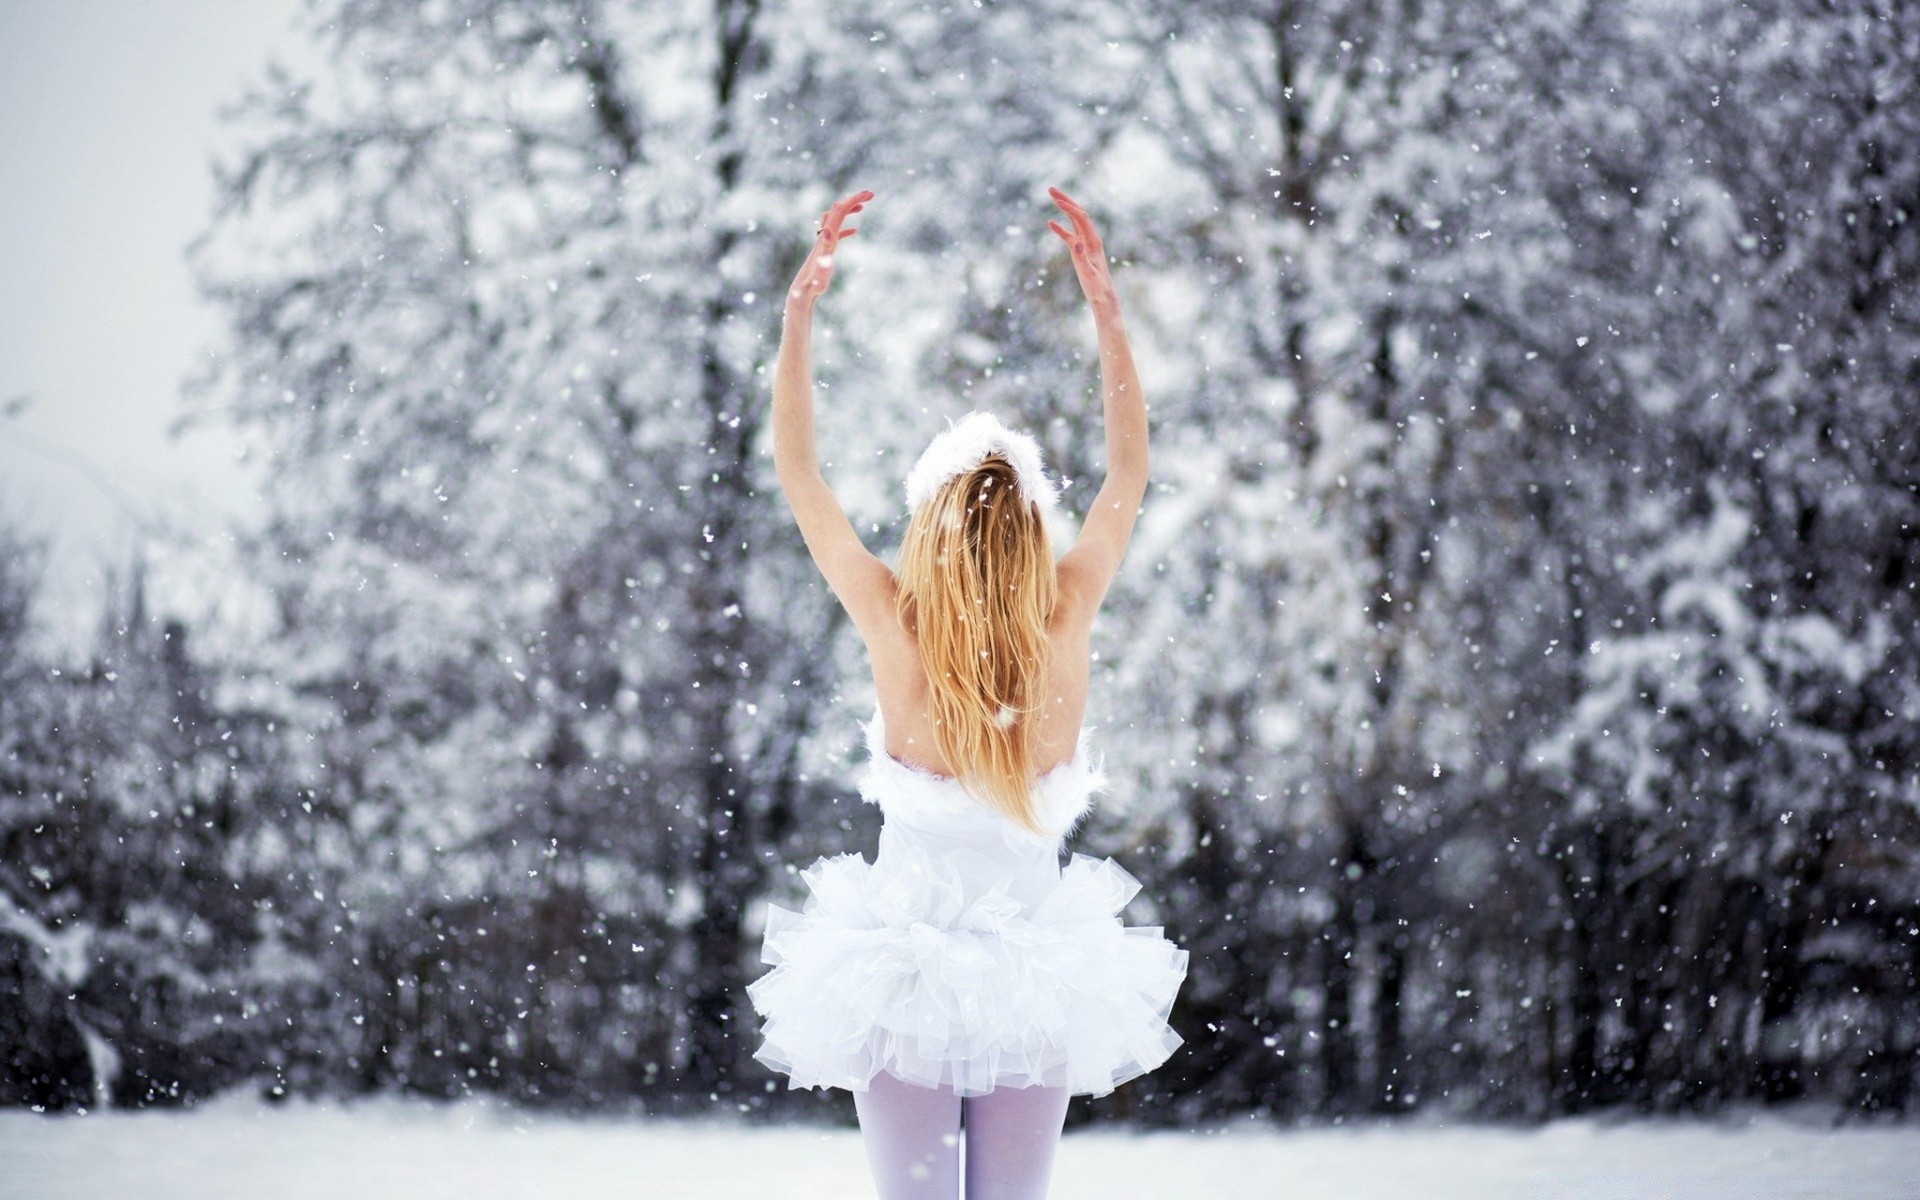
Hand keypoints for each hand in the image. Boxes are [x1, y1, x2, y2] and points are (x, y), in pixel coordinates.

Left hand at [787, 189, 871, 310]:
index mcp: (826, 239)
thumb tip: (826, 249)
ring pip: (835, 218)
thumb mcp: (819, 279)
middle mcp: (823, 237)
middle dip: (853, 199)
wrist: (800, 295)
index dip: (853, 200)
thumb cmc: (811, 289)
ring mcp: (823, 243)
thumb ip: (823, 266)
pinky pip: (835, 232)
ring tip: (863, 205)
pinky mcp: (823, 251)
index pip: (839, 212)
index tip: (869, 194)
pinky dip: (845, 227)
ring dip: (848, 209)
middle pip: (837, 210)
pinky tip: (855, 231)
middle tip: (871, 194)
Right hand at [1046, 186, 1118, 313]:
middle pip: (1078, 213)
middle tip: (1050, 188)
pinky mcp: (1080, 250)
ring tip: (1051, 197)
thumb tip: (1076, 242)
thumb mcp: (1089, 274)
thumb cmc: (1097, 288)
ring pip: (1074, 220)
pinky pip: (1069, 235)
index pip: (1081, 217)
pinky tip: (1050, 223)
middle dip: (1066, 200)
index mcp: (1093, 241)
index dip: (1069, 208)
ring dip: (1064, 208)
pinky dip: (1061, 228)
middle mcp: (1091, 238)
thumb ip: (1082, 258)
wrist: (1104, 297)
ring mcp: (1086, 243)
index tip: (1056, 201)